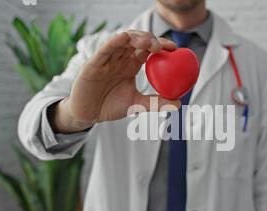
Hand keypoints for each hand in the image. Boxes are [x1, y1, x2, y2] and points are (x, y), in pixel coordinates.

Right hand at [51, 31, 179, 133]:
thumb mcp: (136, 104)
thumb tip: (178, 104)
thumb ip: (155, 103)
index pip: (147, 50)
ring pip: (121, 42)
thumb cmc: (111, 106)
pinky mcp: (94, 64)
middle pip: (136, 41)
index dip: (161, 45)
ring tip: (148, 43)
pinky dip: (114, 43)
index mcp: (131, 65)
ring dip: (135, 38)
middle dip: (150, 39)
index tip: (174, 48)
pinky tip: (124, 38)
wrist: (88, 114)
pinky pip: (104, 50)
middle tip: (162, 47)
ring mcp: (107, 60)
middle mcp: (120, 59)